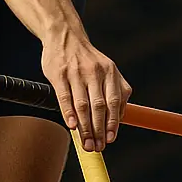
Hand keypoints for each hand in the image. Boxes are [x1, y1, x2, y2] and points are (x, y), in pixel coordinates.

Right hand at [41, 29, 131, 151]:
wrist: (64, 35)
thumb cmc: (86, 58)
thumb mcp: (107, 68)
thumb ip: (117, 89)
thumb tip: (121, 117)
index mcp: (110, 72)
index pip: (114, 102)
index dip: (113, 123)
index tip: (110, 139)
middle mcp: (95, 72)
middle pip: (99, 106)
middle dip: (99, 130)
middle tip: (97, 147)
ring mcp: (76, 72)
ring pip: (83, 105)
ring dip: (85, 128)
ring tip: (86, 143)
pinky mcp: (59, 74)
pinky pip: (65, 97)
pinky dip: (69, 114)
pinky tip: (72, 127)